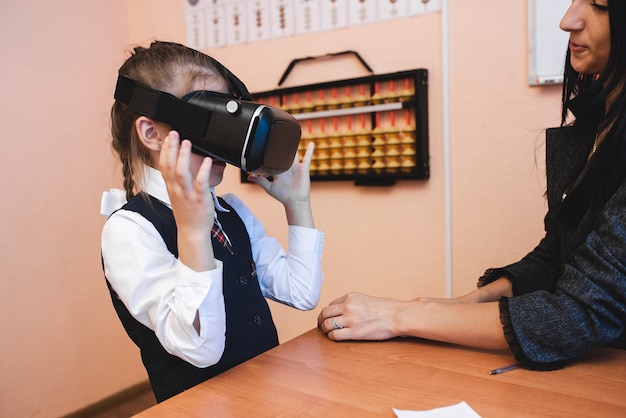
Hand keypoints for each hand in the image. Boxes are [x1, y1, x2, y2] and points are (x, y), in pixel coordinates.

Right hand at [159, 132, 214, 270]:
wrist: (192, 231)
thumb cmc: (187, 213)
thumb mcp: (178, 194)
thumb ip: (177, 181)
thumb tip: (180, 165)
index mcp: (171, 188)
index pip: (163, 166)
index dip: (164, 151)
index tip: (167, 138)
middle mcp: (176, 190)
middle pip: (169, 166)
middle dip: (170, 149)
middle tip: (174, 133)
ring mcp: (187, 194)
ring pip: (181, 173)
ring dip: (183, 156)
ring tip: (187, 143)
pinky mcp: (199, 199)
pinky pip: (200, 183)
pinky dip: (202, 170)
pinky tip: (206, 160)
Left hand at [248, 142, 315, 226]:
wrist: (294, 201)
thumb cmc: (282, 195)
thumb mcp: (269, 187)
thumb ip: (260, 180)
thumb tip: (249, 176)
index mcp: (278, 169)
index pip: (272, 158)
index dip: (270, 151)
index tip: (266, 142)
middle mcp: (286, 166)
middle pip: (283, 153)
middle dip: (281, 144)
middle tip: (277, 133)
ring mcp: (295, 166)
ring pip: (294, 152)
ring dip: (293, 144)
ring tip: (291, 134)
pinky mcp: (303, 168)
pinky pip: (307, 158)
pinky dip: (309, 151)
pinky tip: (311, 143)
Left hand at [317, 292, 407, 340]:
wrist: (397, 316)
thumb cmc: (387, 308)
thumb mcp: (366, 299)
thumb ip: (354, 303)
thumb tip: (344, 310)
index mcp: (350, 297)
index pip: (331, 305)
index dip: (327, 312)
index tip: (327, 317)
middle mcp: (348, 306)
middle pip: (325, 313)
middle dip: (321, 320)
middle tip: (321, 325)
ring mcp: (350, 319)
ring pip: (327, 324)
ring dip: (325, 329)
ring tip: (327, 332)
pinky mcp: (354, 332)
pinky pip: (335, 335)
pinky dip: (332, 337)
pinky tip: (335, 337)